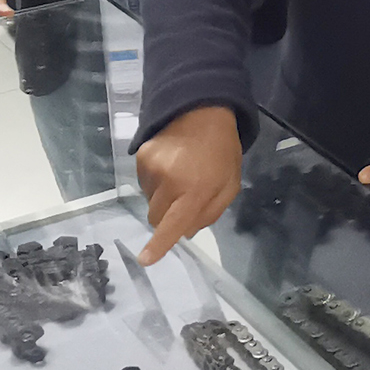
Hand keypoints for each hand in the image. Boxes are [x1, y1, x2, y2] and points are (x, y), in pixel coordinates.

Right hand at [135, 105, 242, 263]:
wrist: (201, 109)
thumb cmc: (221, 152)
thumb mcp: (229, 185)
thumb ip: (210, 213)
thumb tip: (185, 233)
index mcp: (195, 191)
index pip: (172, 225)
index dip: (158, 245)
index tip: (145, 260)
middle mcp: (169, 182)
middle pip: (156, 218)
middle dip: (168, 217)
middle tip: (184, 199)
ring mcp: (151, 169)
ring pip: (149, 201)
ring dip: (162, 198)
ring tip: (179, 176)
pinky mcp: (140, 157)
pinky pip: (143, 183)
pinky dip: (155, 183)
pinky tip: (169, 166)